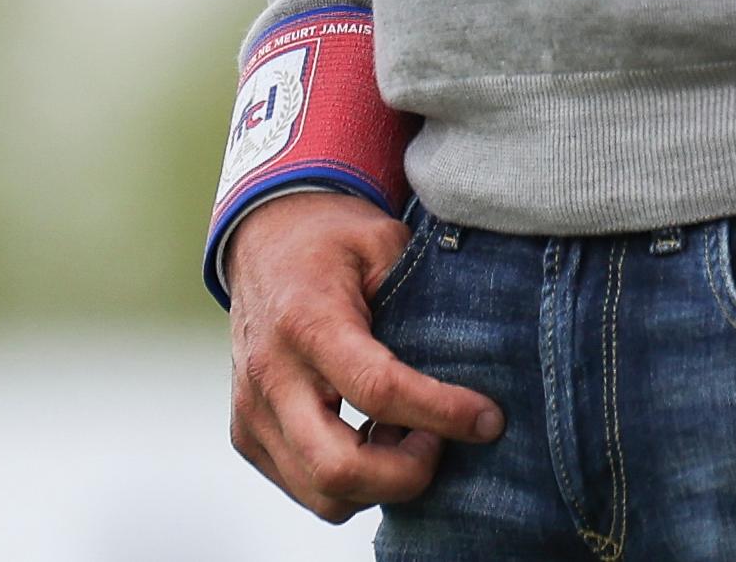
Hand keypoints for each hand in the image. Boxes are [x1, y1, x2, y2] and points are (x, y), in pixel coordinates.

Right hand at [227, 191, 505, 523]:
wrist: (263, 238)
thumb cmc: (332, 239)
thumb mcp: (382, 240)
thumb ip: (421, 294)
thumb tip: (477, 355)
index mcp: (307, 320)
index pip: (379, 390)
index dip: (442, 414)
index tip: (488, 420)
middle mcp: (271, 375)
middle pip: (338, 468)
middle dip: (406, 476)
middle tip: (440, 442)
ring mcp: (251, 412)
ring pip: (322, 496)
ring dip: (379, 484)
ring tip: (407, 438)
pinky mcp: (247, 434)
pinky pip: (304, 488)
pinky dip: (349, 483)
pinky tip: (373, 439)